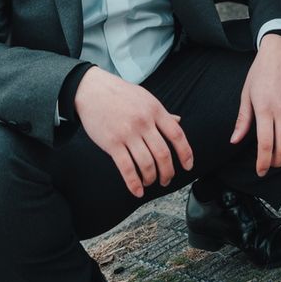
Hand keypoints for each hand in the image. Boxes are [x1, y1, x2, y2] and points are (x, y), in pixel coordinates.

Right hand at [72, 67, 193, 197]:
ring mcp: (128, 133)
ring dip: (151, 178)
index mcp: (155, 109)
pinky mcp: (112, 143)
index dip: (185, 153)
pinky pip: (126, 168)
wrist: (93, 90)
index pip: (177, 135)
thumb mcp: (145, 98)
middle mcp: (144, 121)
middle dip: (168, 172)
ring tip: (150, 182)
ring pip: (146, 164)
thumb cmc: (121, 94)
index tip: (187, 166)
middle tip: (166, 180)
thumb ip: (162, 113)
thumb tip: (179, 121)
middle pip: (163, 154)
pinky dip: (134, 184)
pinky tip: (137, 191)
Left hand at [232, 34, 280, 176]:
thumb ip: (243, 119)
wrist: (280, 52)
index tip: (260, 171)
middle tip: (270, 164)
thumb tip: (235, 140)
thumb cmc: (260, 72)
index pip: (266, 144)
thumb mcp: (246, 94)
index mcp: (264, 108)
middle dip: (276, 162)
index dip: (263, 162)